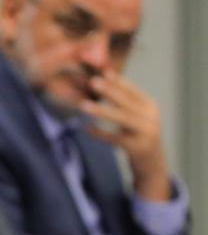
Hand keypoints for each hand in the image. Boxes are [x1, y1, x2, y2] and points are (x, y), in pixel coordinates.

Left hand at [80, 73, 169, 200]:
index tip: (102, 72)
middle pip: (127, 103)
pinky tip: (86, 129)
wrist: (151, 162)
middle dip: (109, 91)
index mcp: (150, 106)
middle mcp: (151, 117)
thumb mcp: (135, 115)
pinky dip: (101, 134)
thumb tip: (103, 78)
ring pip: (123, 119)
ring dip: (102, 111)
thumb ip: (123, 101)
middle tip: (92, 82)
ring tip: (83, 105)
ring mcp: (146, 133)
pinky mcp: (137, 148)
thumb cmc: (137, 134)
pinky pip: (115, 139)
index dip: (118, 81)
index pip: (133, 91)